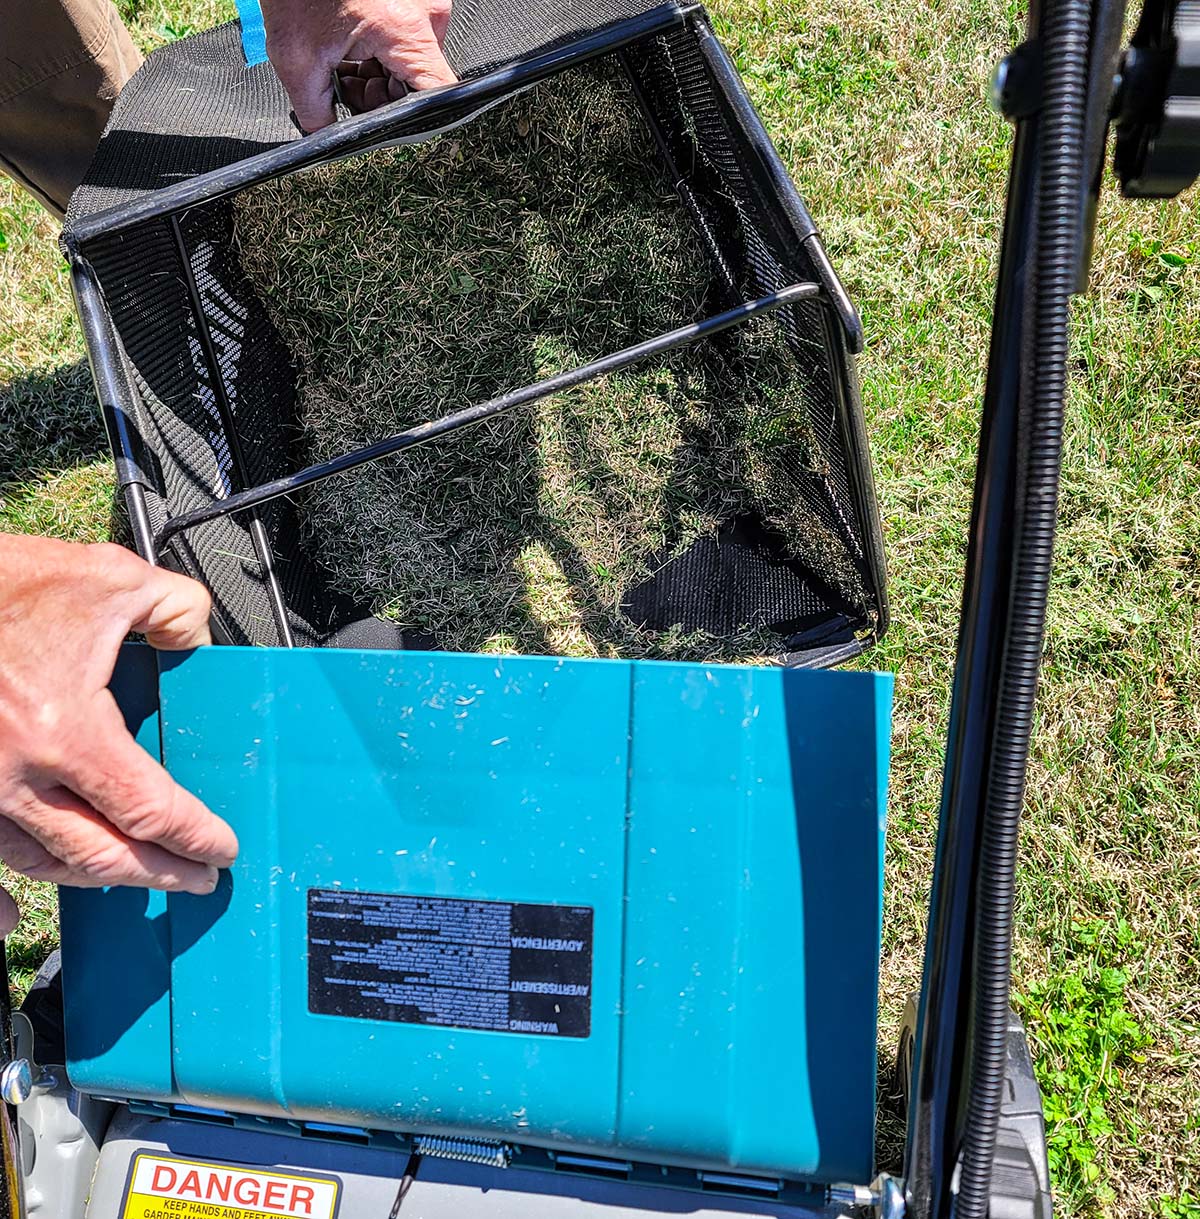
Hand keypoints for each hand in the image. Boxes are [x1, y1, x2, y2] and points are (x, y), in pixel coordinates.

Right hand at [0, 535, 238, 936]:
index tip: (221, 848)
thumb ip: (174, 610)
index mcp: (64, 730)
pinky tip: (11, 920)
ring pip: (40, 861)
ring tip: (135, 875)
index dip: (194, 836)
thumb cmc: (0, 583)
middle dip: (158, 871)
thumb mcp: (109, 577)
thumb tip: (197, 639)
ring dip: (95, 877)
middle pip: (101, 852)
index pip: (149, 809)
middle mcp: (12, 775)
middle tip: (196, 879)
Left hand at [262, 0, 455, 132]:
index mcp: (406, 32)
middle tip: (347, 90)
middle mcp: (424, 15)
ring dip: (376, 77)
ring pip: (410, 66)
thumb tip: (328, 139)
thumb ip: (316, 114)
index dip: (415, 120)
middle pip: (419, 85)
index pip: (439, 96)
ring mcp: (420, 4)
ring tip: (342, 67)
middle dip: (382, 98)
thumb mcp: (297, 60)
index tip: (389, 123)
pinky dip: (376, 54)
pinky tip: (349, 52)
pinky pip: (405, 43)